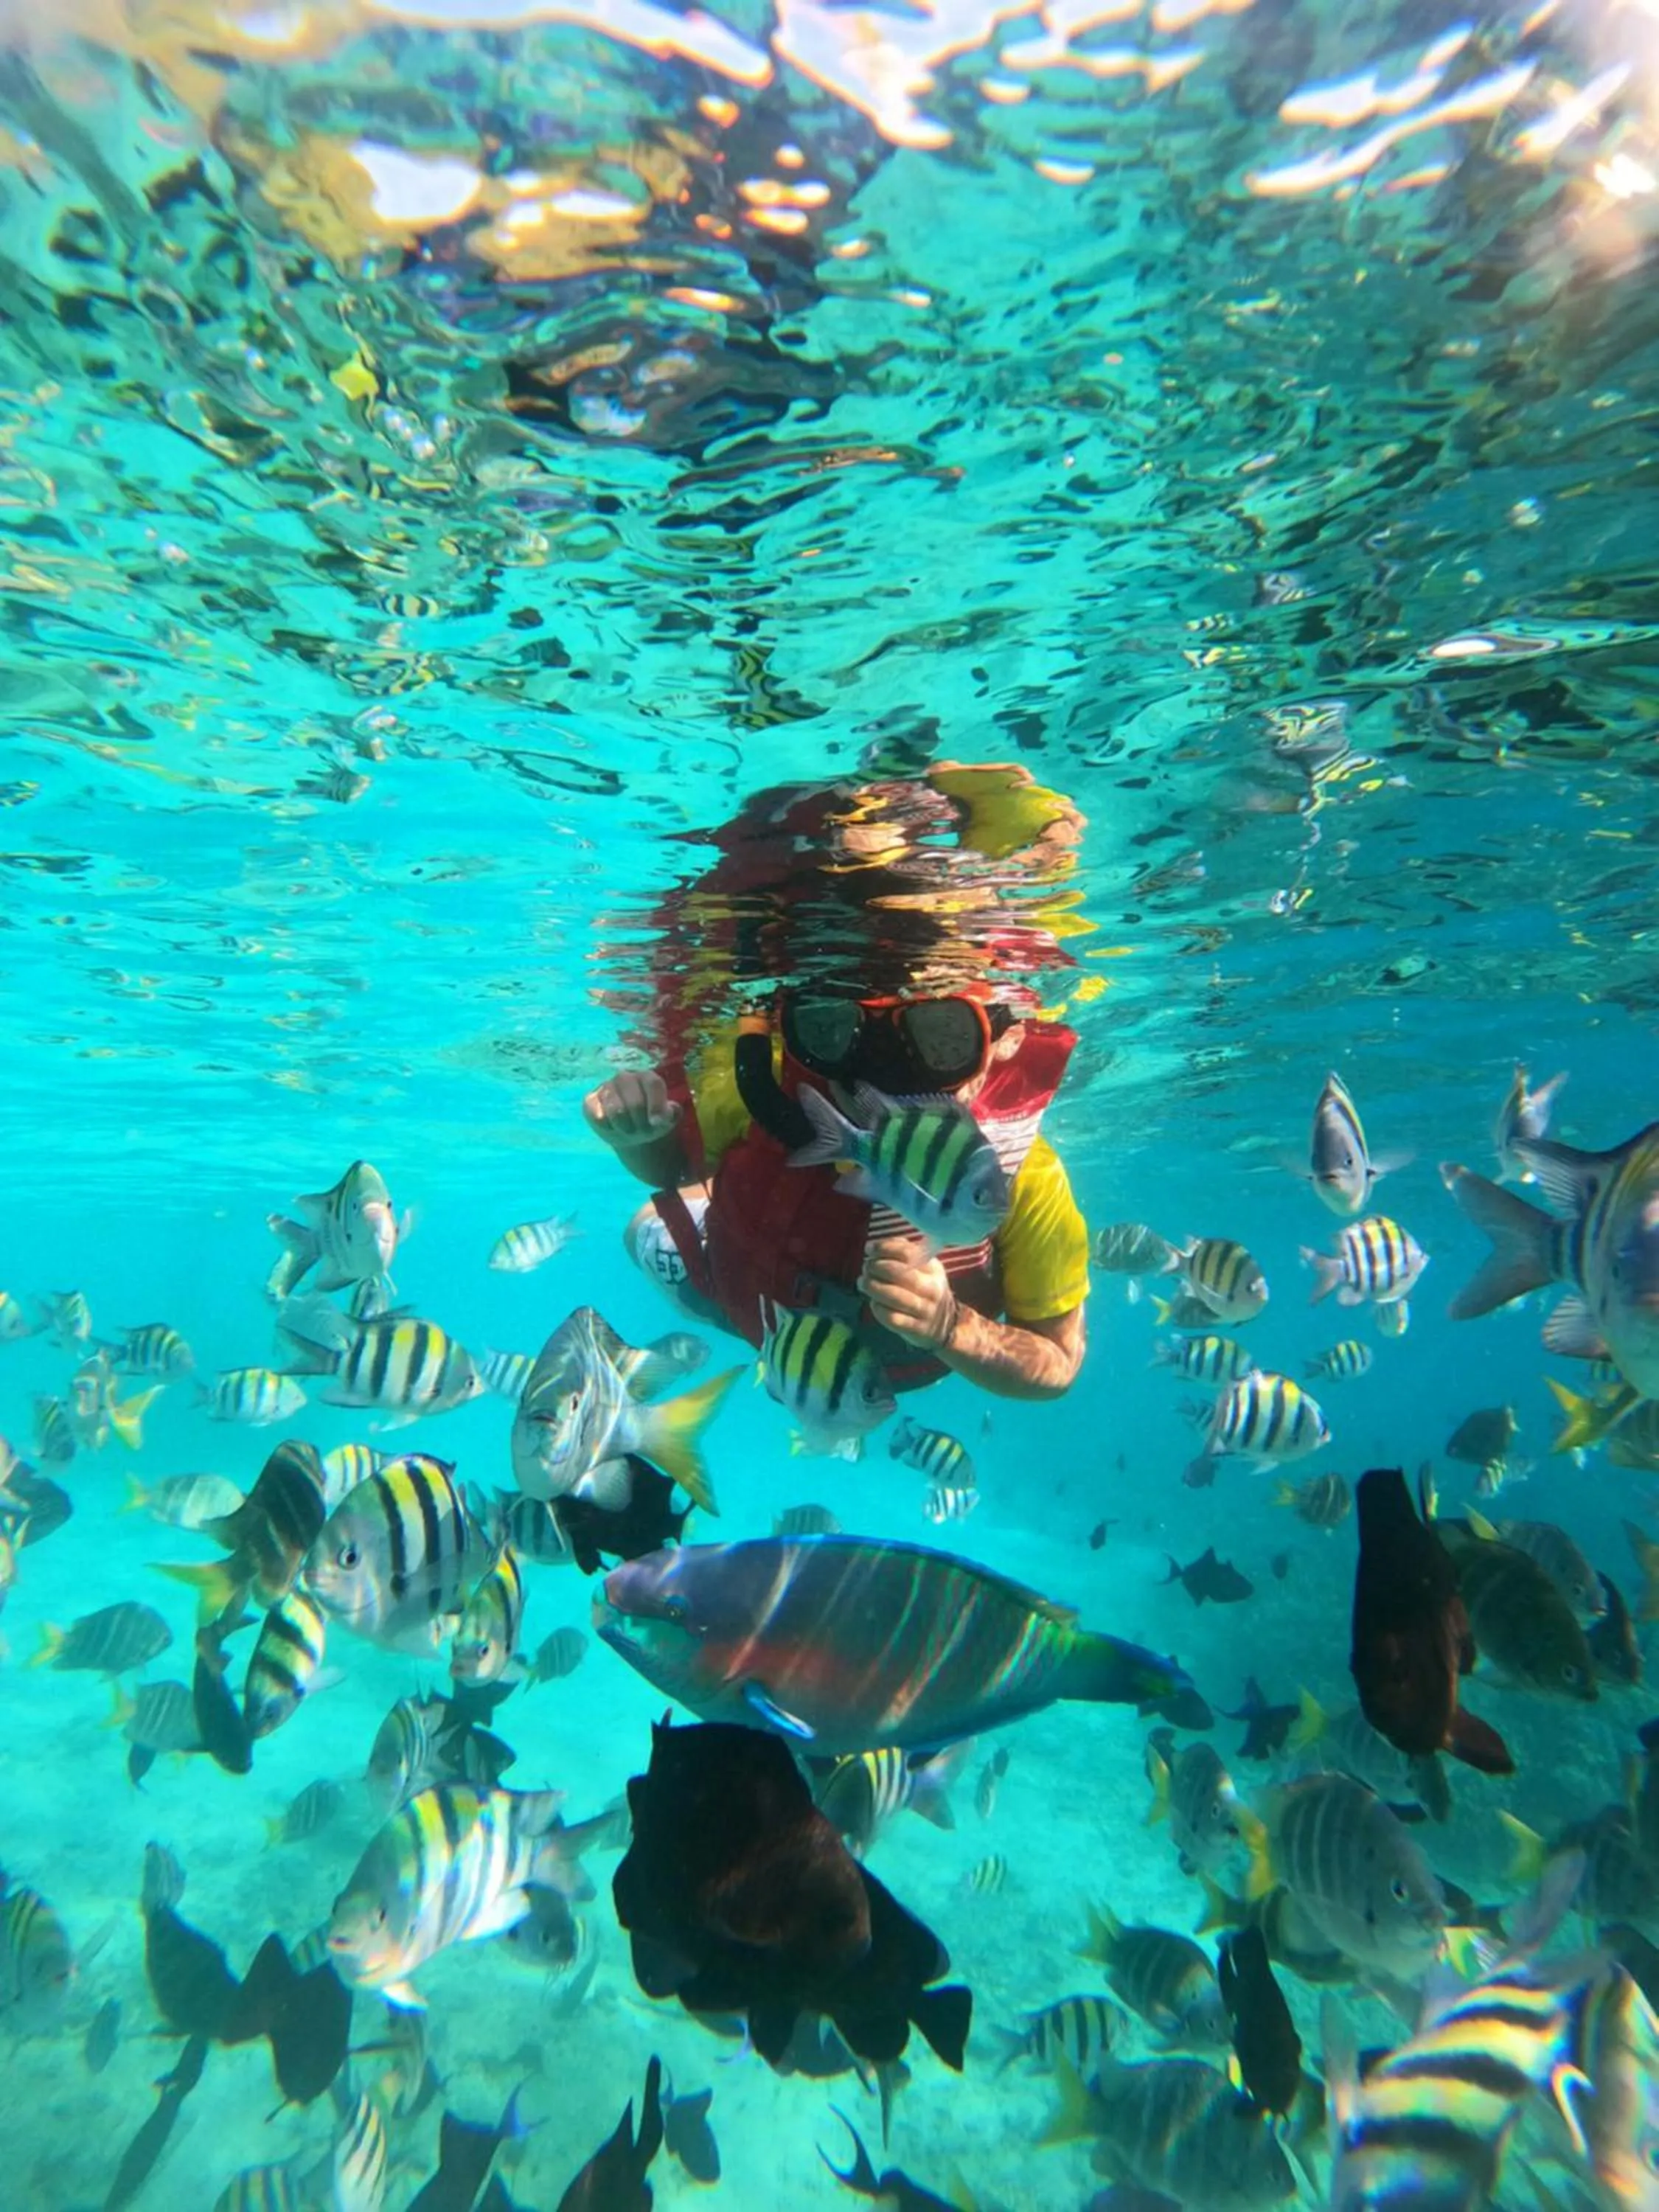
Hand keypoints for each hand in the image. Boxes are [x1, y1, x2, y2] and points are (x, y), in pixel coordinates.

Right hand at [584, 1069, 677, 1152]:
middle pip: (635, 1103)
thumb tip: (664, 1115)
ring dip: (625, 1128)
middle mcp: (625, 1077)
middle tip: (643, 1132)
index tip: (657, 1123)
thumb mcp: (667, 1119)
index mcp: (647, 1077)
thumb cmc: (651, 1121)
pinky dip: (607, 1128)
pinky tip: (612, 1128)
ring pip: (616, 1112)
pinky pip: (598, 1118)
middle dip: (641, 1124)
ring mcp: (606, 1087)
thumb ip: (671, 1114)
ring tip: (628, 1130)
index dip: (656, 1105)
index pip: (653, 1084)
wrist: (631, 1131)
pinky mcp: (590, 1101)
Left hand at [858, 1235, 957, 1350]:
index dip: (884, 1248)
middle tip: (865, 1267)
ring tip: (862, 1283)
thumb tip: (874, 1247)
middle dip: (877, 1267)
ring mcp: (925, 1310)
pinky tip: (873, 1302)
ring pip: (895, 1297)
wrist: (943, 1324)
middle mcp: (932, 1289)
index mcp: (933, 1268)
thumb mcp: (922, 1267)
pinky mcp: (915, 1329)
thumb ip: (902, 1252)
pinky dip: (878, 1308)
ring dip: (873, 1287)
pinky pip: (892, 1318)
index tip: (868, 1248)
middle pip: (902, 1274)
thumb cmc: (924, 1288)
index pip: (908, 1253)